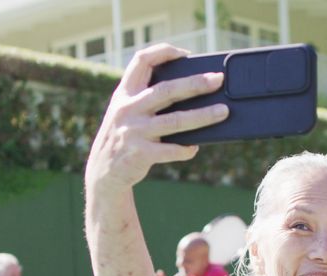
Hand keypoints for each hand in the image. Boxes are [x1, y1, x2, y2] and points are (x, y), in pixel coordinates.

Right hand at [83, 43, 227, 195]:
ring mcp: (134, 131)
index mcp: (125, 93)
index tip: (186, 54)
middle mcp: (128, 109)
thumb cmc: (124, 136)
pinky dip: (185, 149)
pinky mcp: (139, 154)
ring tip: (223, 111)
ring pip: (175, 121)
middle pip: (167, 90)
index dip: (163, 53)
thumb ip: (148, 99)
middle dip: (195, 84)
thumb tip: (192, 92)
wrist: (103, 171)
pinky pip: (169, 150)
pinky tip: (195, 148)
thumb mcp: (126, 112)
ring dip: (202, 116)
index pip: (142, 61)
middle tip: (218, 80)